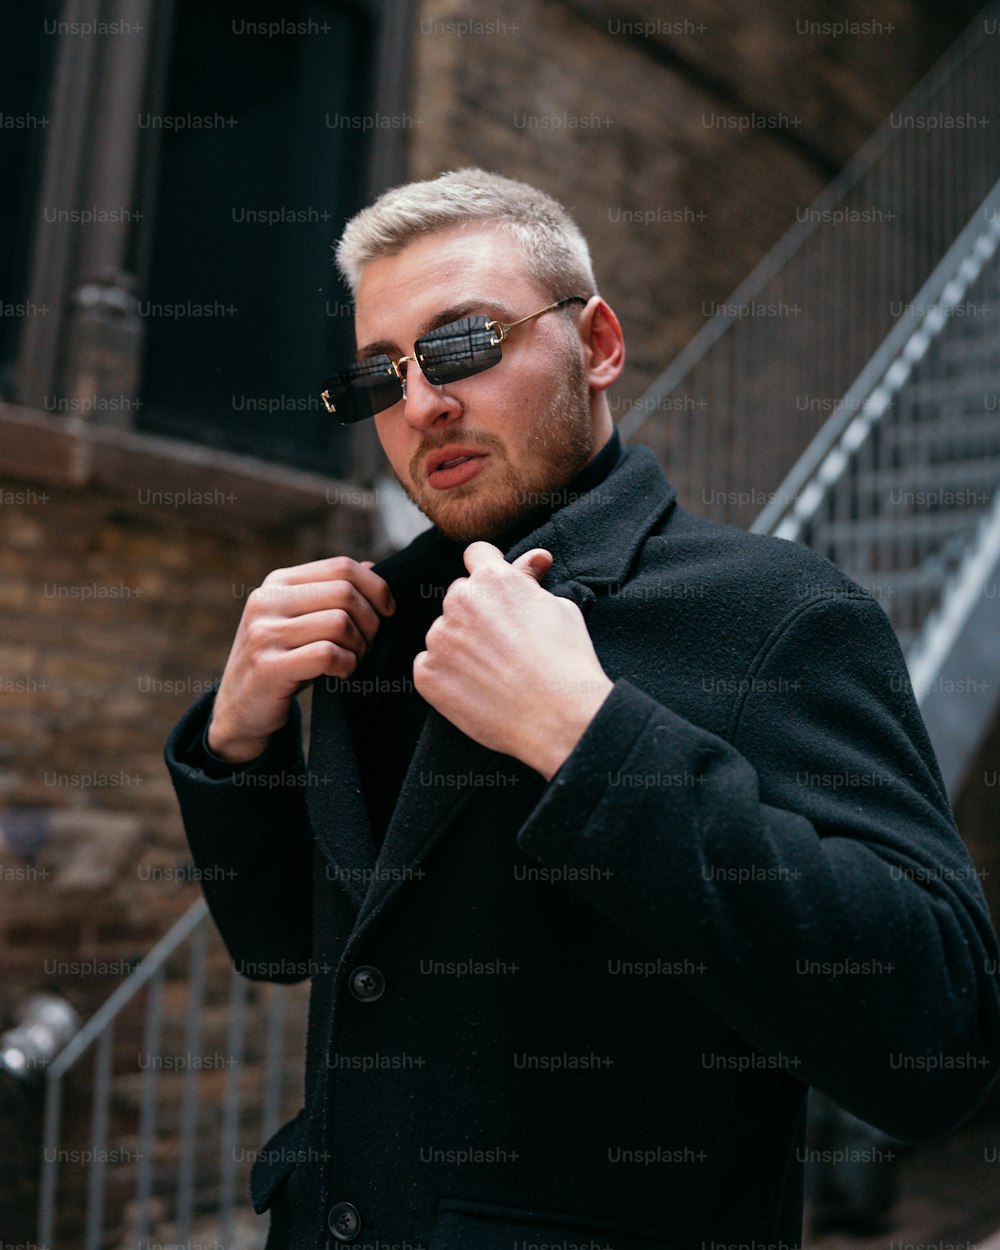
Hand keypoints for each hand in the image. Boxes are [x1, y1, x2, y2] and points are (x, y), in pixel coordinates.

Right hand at [208, 556, 394, 761]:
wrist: (242, 707)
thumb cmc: (284, 659)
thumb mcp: (302, 618)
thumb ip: (331, 592)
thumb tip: (372, 566)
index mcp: (278, 582)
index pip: (342, 567)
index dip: (376, 587)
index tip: (387, 610)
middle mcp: (267, 601)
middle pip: (345, 593)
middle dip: (370, 621)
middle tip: (367, 644)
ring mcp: (264, 633)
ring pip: (340, 623)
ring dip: (358, 647)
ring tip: (351, 659)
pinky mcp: (268, 666)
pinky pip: (327, 654)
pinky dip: (346, 665)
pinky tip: (340, 672)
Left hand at [413, 542, 612, 779]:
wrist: (558, 717)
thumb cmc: (567, 662)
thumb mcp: (560, 608)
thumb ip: (532, 581)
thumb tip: (534, 558)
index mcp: (492, 579)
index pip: (477, 555)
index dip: (490, 571)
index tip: (498, 592)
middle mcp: (459, 601)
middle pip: (459, 596)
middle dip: (476, 611)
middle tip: (503, 642)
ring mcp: (439, 638)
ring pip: (444, 632)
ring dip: (460, 644)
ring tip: (494, 671)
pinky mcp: (427, 673)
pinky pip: (430, 664)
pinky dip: (447, 674)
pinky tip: (476, 688)